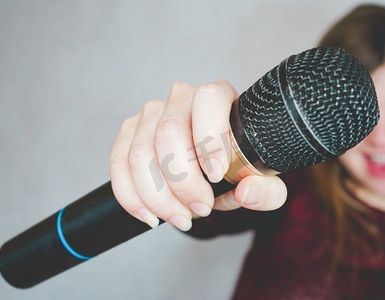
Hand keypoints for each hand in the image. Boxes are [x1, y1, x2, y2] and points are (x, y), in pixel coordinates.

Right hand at [109, 80, 286, 230]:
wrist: (215, 164)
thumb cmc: (238, 163)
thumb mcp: (260, 179)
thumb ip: (266, 190)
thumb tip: (246, 192)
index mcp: (218, 96)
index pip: (208, 100)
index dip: (209, 138)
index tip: (216, 175)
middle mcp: (181, 97)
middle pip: (168, 133)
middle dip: (183, 182)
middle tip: (201, 208)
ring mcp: (151, 113)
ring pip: (140, 154)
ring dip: (159, 197)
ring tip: (181, 218)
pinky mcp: (129, 132)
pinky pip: (118, 164)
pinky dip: (132, 197)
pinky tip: (150, 216)